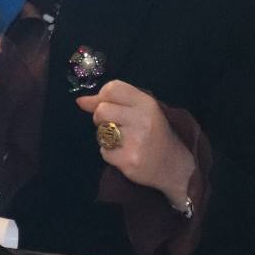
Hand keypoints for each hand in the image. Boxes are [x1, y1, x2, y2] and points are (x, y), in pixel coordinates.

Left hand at [75, 80, 195, 201]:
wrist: (174, 166)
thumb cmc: (155, 134)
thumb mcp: (141, 111)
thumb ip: (113, 102)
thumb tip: (80, 100)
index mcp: (147, 103)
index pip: (112, 88)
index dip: (102, 97)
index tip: (108, 106)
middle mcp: (142, 119)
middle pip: (101, 111)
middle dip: (101, 119)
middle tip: (115, 127)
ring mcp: (136, 141)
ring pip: (100, 132)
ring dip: (106, 138)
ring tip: (124, 142)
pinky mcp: (128, 160)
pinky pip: (104, 152)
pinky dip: (110, 154)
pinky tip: (126, 154)